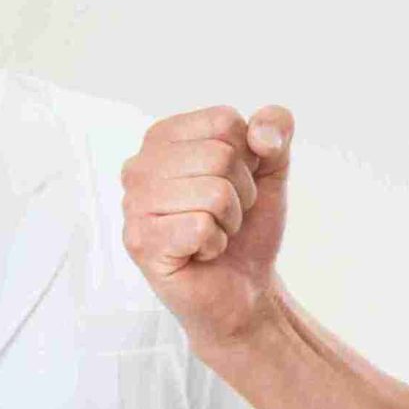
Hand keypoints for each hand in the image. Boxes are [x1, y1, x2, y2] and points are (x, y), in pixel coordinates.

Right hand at [119, 104, 292, 349]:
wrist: (245, 287)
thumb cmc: (247, 227)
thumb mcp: (271, 168)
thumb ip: (274, 130)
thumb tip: (262, 133)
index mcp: (164, 137)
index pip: (225, 121)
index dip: (249, 157)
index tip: (234, 183)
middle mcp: (140, 166)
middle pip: (221, 156)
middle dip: (241, 192)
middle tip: (225, 215)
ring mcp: (134, 205)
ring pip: (214, 192)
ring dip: (229, 220)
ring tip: (212, 233)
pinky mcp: (141, 243)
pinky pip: (201, 227)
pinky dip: (215, 244)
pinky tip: (200, 252)